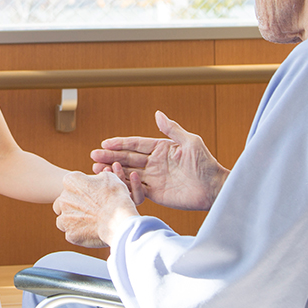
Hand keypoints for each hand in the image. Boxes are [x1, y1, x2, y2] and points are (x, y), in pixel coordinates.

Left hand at [53, 171, 137, 247]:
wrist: (119, 219)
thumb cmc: (116, 196)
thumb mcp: (109, 177)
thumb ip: (96, 177)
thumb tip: (96, 180)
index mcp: (70, 181)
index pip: (70, 185)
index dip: (80, 190)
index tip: (91, 195)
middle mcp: (63, 199)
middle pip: (63, 202)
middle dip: (72, 206)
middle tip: (88, 210)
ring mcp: (65, 218)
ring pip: (63, 220)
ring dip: (72, 221)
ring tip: (88, 223)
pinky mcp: (70, 234)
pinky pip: (71, 234)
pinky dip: (79, 234)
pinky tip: (91, 232)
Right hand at [90, 110, 228, 210]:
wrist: (214, 188)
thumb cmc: (206, 163)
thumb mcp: (190, 142)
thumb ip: (172, 130)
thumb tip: (157, 113)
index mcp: (161, 149)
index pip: (136, 144)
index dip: (120, 143)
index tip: (104, 143)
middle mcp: (155, 163)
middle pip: (128, 158)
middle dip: (110, 157)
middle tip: (93, 156)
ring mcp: (154, 178)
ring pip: (128, 173)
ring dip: (113, 171)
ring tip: (97, 170)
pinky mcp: (156, 193)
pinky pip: (137, 189)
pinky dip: (126, 185)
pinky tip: (115, 182)